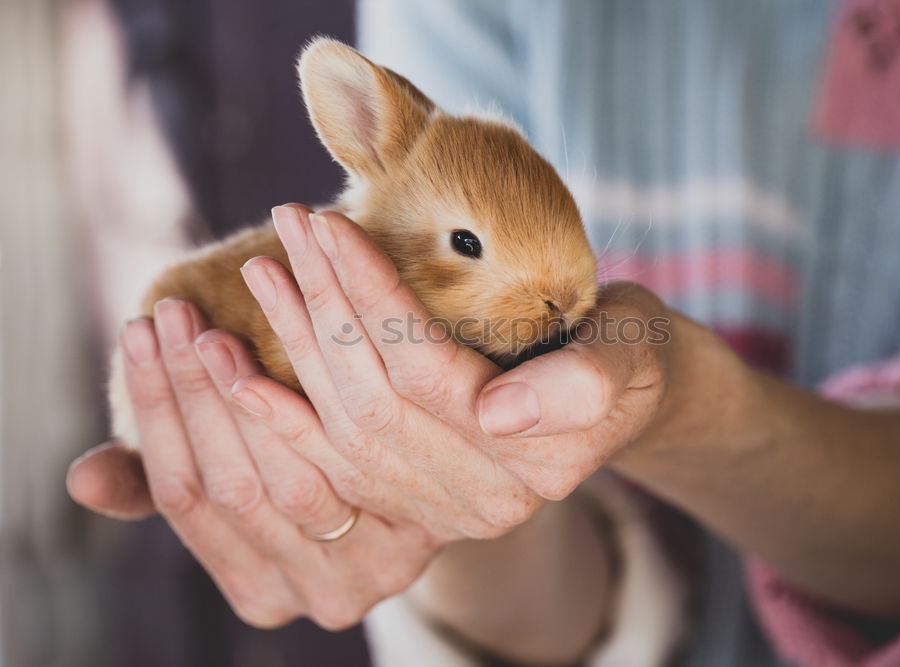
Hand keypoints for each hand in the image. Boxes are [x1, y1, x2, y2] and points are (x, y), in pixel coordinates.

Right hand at [71, 301, 436, 629]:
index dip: (158, 414)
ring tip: (219, 312)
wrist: (452, 490)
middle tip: (174, 311)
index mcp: (261, 593)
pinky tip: (296, 321)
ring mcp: (373, 569)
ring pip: (291, 469)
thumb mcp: (245, 490)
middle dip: (196, 390)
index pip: (187, 499)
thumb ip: (165, 490)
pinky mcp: (422, 529)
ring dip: (251, 380)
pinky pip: (361, 452)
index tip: (139, 337)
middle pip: (234, 485)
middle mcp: (316, 596)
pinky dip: (323, 384)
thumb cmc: (323, 484)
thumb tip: (81, 481)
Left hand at [237, 205, 682, 539]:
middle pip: (375, 399)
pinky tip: (233, 370)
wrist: (620, 388)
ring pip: (342, 427)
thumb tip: (497, 415)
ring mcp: (440, 511)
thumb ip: (584, 384)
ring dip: (294, 345)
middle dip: (325, 305)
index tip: (332, 224)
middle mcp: (482, 501)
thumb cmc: (627, 348)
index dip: (374, 298)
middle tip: (291, 224)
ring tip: (263, 267)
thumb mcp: (632, 350)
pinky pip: (327, 465)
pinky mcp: (408, 503)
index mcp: (538, 463)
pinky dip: (276, 416)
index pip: (428, 371)